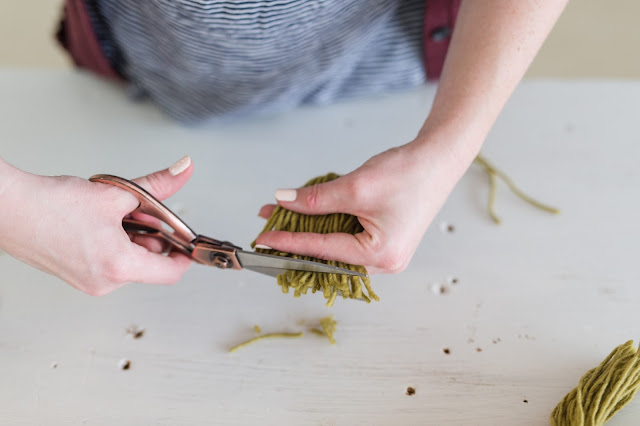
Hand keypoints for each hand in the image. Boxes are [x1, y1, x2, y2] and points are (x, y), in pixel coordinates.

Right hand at [0, 156, 193, 295]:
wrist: (7, 208)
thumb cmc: (51, 205)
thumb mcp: (116, 193)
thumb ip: (158, 185)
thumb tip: (183, 170)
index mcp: (119, 266)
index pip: (170, 273)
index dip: (184, 254)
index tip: (186, 238)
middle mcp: (105, 282)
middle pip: (150, 263)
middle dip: (153, 235)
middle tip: (140, 210)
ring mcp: (89, 282)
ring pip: (130, 261)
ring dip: (133, 236)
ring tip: (113, 213)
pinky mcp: (77, 276)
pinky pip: (110, 262)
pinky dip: (115, 243)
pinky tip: (99, 223)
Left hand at [255, 139, 468, 273]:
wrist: (439, 160)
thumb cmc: (407, 174)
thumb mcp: (356, 186)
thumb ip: (317, 198)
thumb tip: (283, 200)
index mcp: (380, 257)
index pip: (323, 251)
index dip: (289, 242)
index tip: (263, 239)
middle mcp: (384, 263)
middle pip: (328, 255)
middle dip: (296, 238)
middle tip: (267, 226)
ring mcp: (385, 255)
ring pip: (336, 247)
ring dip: (309, 230)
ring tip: (281, 215)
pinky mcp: (383, 241)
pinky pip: (347, 239)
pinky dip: (327, 226)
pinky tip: (308, 213)